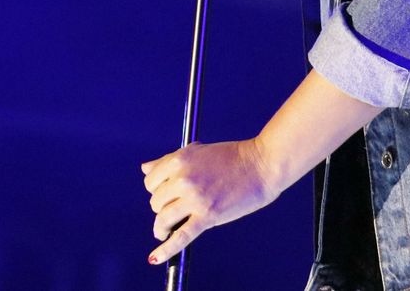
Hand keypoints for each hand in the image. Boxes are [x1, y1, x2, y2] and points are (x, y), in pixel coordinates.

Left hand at [140, 139, 282, 265]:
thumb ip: (170, 160)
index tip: (167, 192)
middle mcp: (184, 178)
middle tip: (179, 206)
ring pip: (163, 219)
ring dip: (162, 227)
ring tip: (166, 230)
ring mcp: (195, 198)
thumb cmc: (235, 156)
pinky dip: (166, 249)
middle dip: (164, 206)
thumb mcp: (199, 152)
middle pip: (156, 201)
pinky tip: (155, 257)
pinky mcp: (208, 215)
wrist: (264, 163)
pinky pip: (181, 236)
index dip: (158, 188)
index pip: (151, 180)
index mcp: (181, 159)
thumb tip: (145, 168)